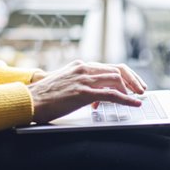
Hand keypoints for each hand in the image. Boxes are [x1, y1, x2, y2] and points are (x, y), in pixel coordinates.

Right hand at [27, 60, 146, 123]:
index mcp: (78, 66)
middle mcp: (83, 68)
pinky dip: (127, 99)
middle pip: (116, 70)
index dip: (124, 75)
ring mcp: (83, 79)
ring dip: (131, 89)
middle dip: (132, 80)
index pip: (107, 66)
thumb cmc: (43, 97)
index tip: (133, 83)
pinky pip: (112, 94)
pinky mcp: (83, 92)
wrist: (28, 100)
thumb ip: (79, 85)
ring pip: (116, 79)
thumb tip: (94, 96)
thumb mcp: (64, 84)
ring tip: (138, 98)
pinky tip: (135, 103)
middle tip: (140, 91)